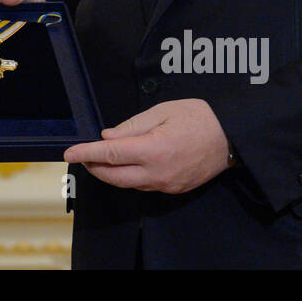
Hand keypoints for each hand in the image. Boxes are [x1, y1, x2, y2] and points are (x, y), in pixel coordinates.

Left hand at [63, 99, 230, 193]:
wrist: (232, 138)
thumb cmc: (199, 117)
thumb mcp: (163, 111)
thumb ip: (132, 126)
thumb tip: (107, 137)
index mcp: (153, 150)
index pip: (110, 155)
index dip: (87, 154)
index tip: (69, 153)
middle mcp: (157, 173)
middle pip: (114, 177)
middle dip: (93, 167)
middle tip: (82, 155)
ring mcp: (166, 184)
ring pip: (128, 184)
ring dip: (110, 174)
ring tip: (100, 159)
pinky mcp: (174, 189)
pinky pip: (144, 186)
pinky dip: (128, 177)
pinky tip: (125, 165)